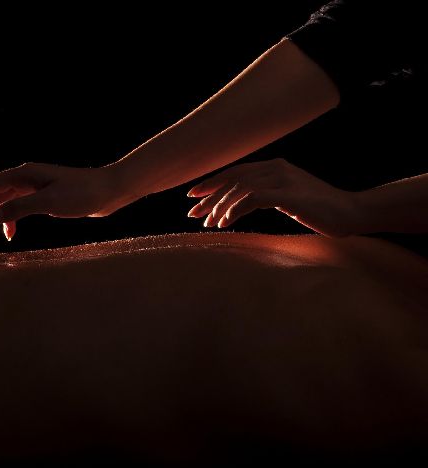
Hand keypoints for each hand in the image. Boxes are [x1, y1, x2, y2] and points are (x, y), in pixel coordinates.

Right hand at [0, 162, 127, 241]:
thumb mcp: (50, 202)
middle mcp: (25, 178)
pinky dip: (10, 221)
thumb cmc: (83, 194)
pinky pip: (18, 208)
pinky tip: (10, 236)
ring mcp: (34, 187)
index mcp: (23, 175)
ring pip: (4, 204)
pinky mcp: (44, 197)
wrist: (109, 191)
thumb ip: (19, 208)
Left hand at [186, 158, 359, 237]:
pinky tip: (225, 223)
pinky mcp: (288, 195)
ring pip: (239, 189)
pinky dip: (234, 210)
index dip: (212, 183)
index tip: (193, 196)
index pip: (236, 172)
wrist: (352, 212)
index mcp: (275, 167)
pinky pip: (252, 199)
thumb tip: (242, 205)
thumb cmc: (320, 210)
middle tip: (192, 214)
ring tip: (210, 224)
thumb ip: (267, 195)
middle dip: (209, 196)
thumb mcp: (288, 198)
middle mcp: (276, 169)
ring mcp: (283, 180)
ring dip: (220, 207)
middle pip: (233, 179)